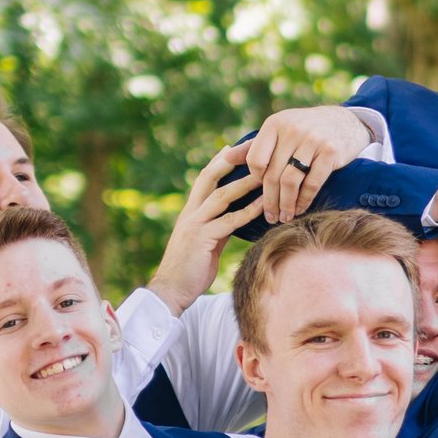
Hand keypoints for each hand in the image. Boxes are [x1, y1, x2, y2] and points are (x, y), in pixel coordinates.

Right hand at [147, 143, 264, 312]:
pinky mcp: (203, 239)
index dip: (219, 162)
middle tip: (249, 146)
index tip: (233, 148)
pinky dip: (248, 211)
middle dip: (229, 160)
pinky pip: (229, 221)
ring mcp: (196, 224)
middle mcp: (191, 213)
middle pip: (210, 177)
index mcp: (191, 212)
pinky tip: (263, 204)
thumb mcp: (206, 243)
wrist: (172, 290)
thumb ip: (218, 227)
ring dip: (244, 182)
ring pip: (221, 195)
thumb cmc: (190, 269)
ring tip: (265, 172)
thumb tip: (237, 218)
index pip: (205, 179)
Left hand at [244, 105, 372, 223]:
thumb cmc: (306, 129)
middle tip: (270, 217)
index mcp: (274, 124)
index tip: (259, 193)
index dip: (255, 181)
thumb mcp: (280, 131)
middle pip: (272, 174)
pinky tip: (301, 209)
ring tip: (284, 217)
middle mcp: (291, 129)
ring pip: (290, 181)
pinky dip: (304, 200)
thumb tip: (226, 158)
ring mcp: (312, 140)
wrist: (346, 122)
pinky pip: (312, 183)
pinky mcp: (330, 151)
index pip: (255, 160)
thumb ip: (254, 146)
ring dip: (286, 204)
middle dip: (269, 200)